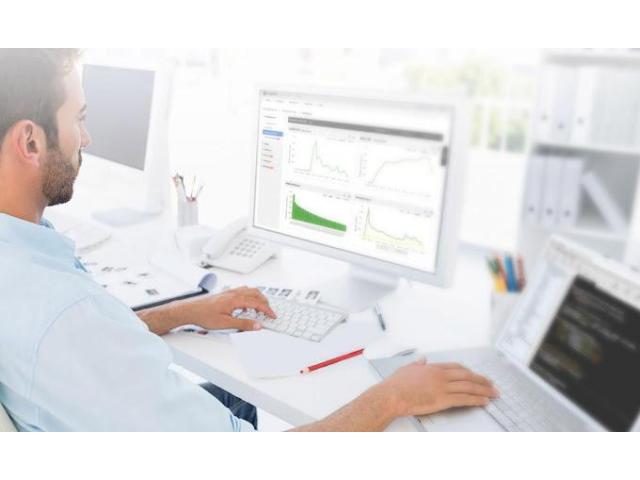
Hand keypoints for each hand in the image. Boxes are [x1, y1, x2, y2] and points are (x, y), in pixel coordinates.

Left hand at [176, 287, 275, 331]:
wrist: (191, 310)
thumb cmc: (204, 315)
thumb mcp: (225, 323)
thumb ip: (243, 324)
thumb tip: (257, 325)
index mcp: (236, 299)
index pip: (257, 303)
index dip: (267, 310)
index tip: (272, 315)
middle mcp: (234, 293)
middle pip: (256, 293)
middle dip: (265, 302)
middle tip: (269, 311)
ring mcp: (230, 292)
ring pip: (250, 290)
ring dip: (258, 298)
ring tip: (260, 308)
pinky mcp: (225, 293)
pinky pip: (242, 291)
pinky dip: (249, 296)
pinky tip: (246, 304)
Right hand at [381, 358, 498, 416]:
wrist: (392, 395)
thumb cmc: (395, 385)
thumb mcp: (406, 369)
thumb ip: (416, 364)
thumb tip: (422, 359)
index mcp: (432, 368)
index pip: (456, 367)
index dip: (468, 371)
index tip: (476, 375)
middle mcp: (440, 376)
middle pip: (466, 375)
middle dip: (481, 380)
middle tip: (491, 383)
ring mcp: (442, 387)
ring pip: (468, 387)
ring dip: (483, 390)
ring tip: (493, 393)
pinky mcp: (443, 399)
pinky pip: (464, 399)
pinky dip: (476, 400)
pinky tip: (484, 401)